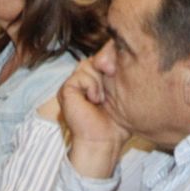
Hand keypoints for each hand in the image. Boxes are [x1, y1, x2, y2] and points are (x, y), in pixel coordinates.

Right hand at [56, 57, 128, 179]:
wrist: (105, 140)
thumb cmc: (117, 121)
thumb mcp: (123, 90)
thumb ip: (119, 69)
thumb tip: (115, 50)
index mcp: (97, 77)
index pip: (103, 54)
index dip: (111, 57)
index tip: (117, 71)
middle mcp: (84, 78)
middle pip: (96, 56)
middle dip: (107, 67)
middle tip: (110, 84)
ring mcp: (74, 83)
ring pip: (88, 64)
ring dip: (99, 82)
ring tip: (101, 99)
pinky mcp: (66, 90)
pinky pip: (80, 75)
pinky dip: (91, 87)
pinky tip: (93, 101)